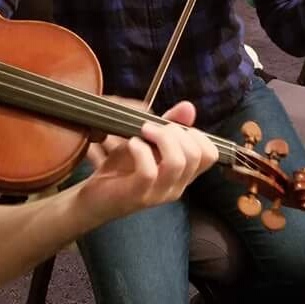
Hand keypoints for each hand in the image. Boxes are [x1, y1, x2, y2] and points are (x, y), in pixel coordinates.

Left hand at [78, 100, 217, 224]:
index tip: (173, 126)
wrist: (94, 197)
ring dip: (161, 138)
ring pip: (177, 162)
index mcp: (183, 175)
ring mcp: (159, 193)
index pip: (210, 155)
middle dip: (175, 131)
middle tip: (152, 126)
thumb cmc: (121, 169)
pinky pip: (149, 171)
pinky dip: (141, 150)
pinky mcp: (138, 195)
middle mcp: (176, 187)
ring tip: (143, 130)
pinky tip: (132, 143)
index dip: (196, 134)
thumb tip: (189, 107)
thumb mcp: (147, 144)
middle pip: (195, 154)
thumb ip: (169, 128)